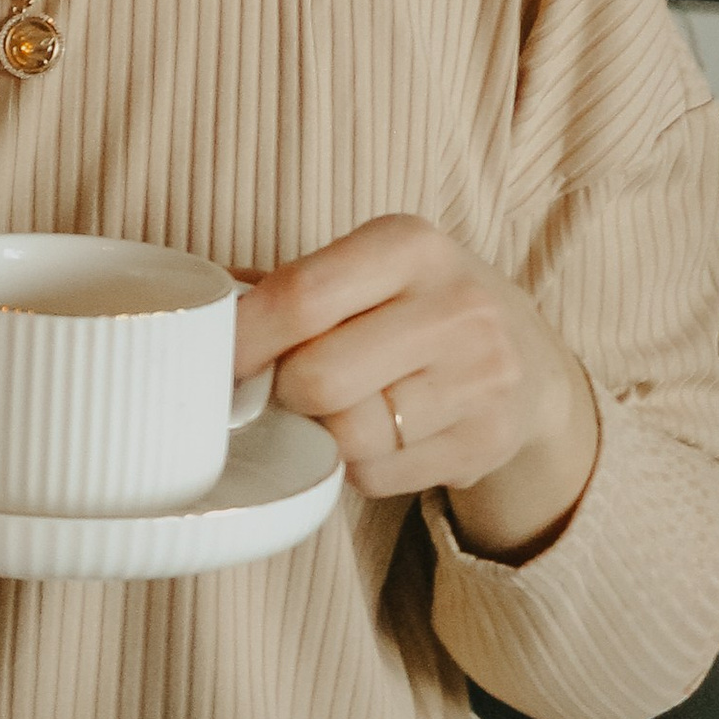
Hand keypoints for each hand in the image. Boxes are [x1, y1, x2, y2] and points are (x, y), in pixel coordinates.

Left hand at [236, 215, 599, 560]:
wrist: (526, 355)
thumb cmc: (412, 305)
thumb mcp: (365, 269)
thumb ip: (283, 289)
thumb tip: (192, 315)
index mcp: (410, 245)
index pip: (301, 297)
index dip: (243, 339)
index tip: (216, 361)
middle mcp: (456, 304)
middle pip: (318, 378)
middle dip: (285, 391)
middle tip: (286, 387)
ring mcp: (481, 377)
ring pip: (348, 436)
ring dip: (321, 433)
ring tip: (337, 408)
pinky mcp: (487, 441)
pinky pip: (378, 474)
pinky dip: (357, 465)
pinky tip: (378, 435)